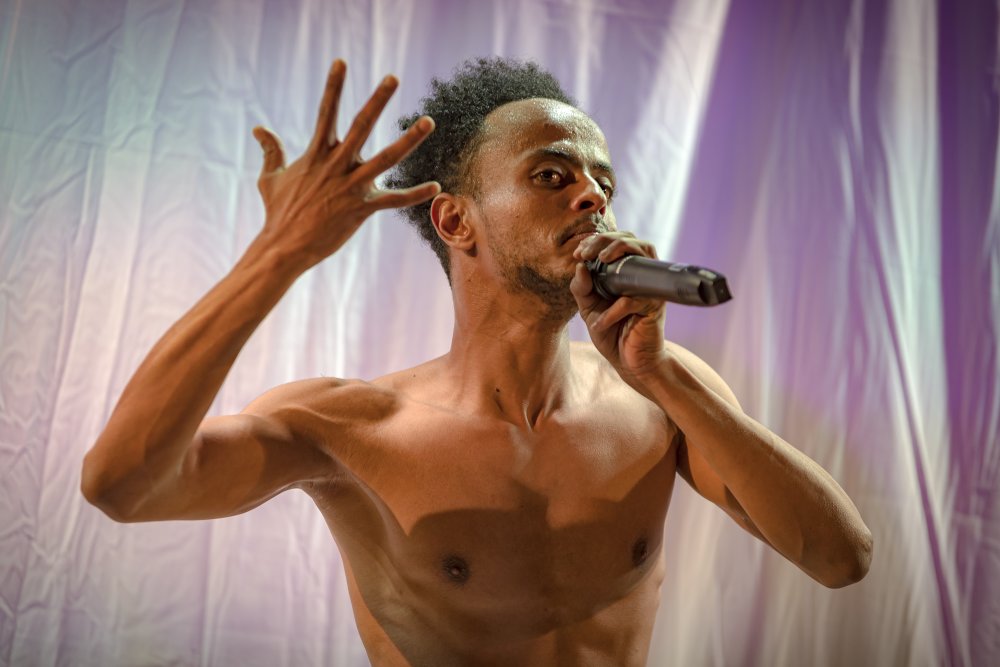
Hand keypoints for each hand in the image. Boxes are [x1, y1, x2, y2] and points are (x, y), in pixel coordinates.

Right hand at [252, 59, 439, 268]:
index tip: (341, 62)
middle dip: (377, 101)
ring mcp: (350, 187)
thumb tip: (258, 129)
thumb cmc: (278, 212)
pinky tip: (436, 187)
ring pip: (386, 158)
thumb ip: (271, 151)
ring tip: (428, 121)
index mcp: (316, 154)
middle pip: (361, 126)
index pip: (326, 113)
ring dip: (409, 140)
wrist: (283, 246)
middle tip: (392, 78)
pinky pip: (394, 200)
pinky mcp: (361, 209)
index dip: (333, 87)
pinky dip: (415, 194)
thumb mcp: (269, 178)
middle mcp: (336, 166)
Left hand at [570, 232, 666, 393]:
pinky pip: (633, 300)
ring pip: (643, 253)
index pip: (617, 242)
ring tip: (599, 260)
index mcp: (625, 272)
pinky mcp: (655, 306)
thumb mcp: (588, 309)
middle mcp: (641, 275)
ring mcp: (650, 288)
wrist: (631, 363)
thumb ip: (581, 288)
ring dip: (619, 250)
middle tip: (586, 252)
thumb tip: (580, 266)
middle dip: (606, 240)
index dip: (598, 240)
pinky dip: (613, 311)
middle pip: (632, 239)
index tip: (579, 253)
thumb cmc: (612, 333)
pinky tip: (600, 323)